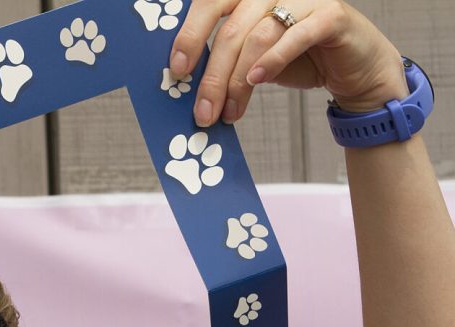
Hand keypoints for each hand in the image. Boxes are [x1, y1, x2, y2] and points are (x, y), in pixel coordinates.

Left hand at [169, 0, 408, 127]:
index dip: (189, 35)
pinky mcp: (331, 14)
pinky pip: (296, 35)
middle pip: (231, 28)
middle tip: (202, 111)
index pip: (210, 4)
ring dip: (238, 81)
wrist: (354, 68)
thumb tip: (187, 86)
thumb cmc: (297, 59)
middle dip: (213, 74)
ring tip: (228, 112)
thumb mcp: (252, 59)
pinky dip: (273, 59)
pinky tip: (258, 80)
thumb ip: (225, 61)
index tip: (177, 70)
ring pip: (259, 36)